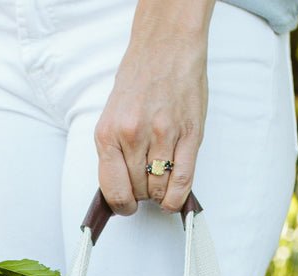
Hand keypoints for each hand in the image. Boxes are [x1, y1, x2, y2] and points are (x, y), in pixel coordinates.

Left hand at [94, 1, 213, 215]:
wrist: (166, 46)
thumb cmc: (140, 78)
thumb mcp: (113, 115)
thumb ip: (115, 151)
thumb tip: (120, 186)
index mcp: (108, 133)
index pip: (112, 189)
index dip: (121, 206)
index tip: (126, 207)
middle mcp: (132, 135)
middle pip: (137, 191)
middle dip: (142, 195)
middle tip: (146, 186)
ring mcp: (162, 135)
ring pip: (159, 188)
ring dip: (159, 194)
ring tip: (160, 182)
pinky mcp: (188, 134)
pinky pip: (183, 180)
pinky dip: (178, 196)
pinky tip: (174, 197)